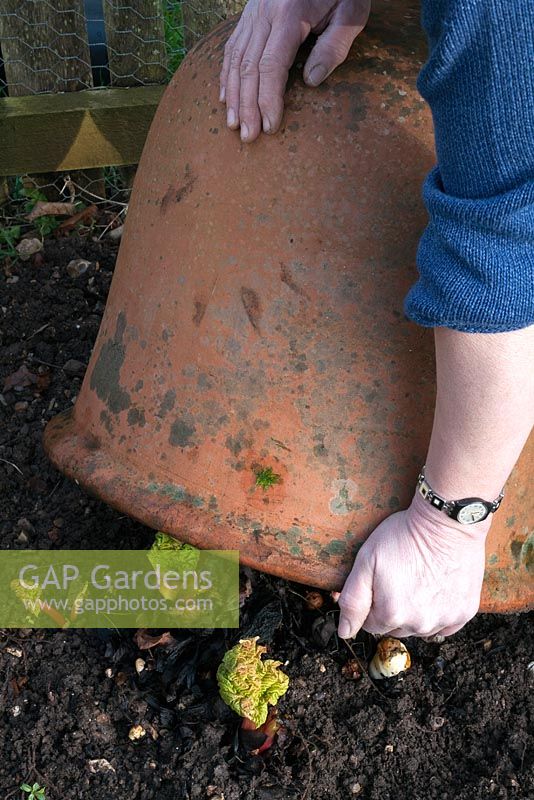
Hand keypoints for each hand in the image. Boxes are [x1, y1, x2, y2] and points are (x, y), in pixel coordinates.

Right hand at [219, 0, 370, 141]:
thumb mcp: (351, 12)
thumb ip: (334, 46)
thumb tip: (311, 81)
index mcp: (291, 14)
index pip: (272, 66)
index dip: (269, 100)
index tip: (272, 126)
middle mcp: (265, 13)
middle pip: (249, 67)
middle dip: (248, 106)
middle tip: (249, 137)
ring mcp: (252, 12)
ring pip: (235, 59)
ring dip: (234, 95)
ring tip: (234, 125)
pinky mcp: (249, 14)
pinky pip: (232, 47)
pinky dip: (227, 74)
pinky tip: (226, 97)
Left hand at [333, 490, 491, 638]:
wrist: (446, 522)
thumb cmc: (403, 537)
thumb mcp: (366, 560)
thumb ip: (353, 601)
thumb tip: (345, 632)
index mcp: (391, 614)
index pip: (370, 624)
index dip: (372, 602)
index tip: (379, 581)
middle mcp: (419, 625)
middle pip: (396, 628)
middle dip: (392, 609)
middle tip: (399, 578)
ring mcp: (445, 620)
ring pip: (420, 628)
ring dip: (416, 612)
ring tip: (418, 581)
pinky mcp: (465, 613)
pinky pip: (445, 625)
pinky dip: (439, 612)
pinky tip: (437, 589)